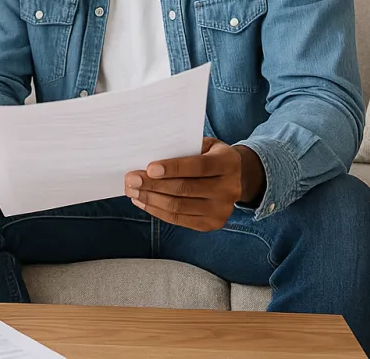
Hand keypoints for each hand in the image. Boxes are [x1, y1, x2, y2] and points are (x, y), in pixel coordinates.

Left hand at [124, 138, 262, 231]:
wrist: (238, 178)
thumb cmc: (211, 156)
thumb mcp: (205, 145)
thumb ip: (184, 148)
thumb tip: (150, 153)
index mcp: (228, 163)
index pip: (198, 166)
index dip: (173, 168)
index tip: (149, 168)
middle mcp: (229, 188)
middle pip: (185, 189)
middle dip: (153, 185)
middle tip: (131, 180)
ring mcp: (222, 209)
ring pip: (179, 206)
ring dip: (151, 199)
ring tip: (133, 192)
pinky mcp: (212, 223)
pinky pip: (179, 219)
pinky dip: (158, 211)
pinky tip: (144, 202)